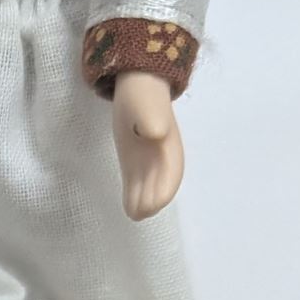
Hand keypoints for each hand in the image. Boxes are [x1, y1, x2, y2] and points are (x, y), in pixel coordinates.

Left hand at [111, 72, 184, 219]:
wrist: (136, 85)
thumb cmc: (142, 95)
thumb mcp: (147, 104)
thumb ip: (152, 118)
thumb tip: (156, 133)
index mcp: (170, 145)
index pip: (172, 173)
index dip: (163, 190)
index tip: (151, 204)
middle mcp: (163, 158)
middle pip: (161, 185)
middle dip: (151, 201)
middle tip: (136, 213)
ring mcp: (149, 162)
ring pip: (149, 188)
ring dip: (142, 203)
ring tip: (131, 213)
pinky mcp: (135, 163)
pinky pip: (137, 184)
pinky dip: (134, 197)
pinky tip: (128, 209)